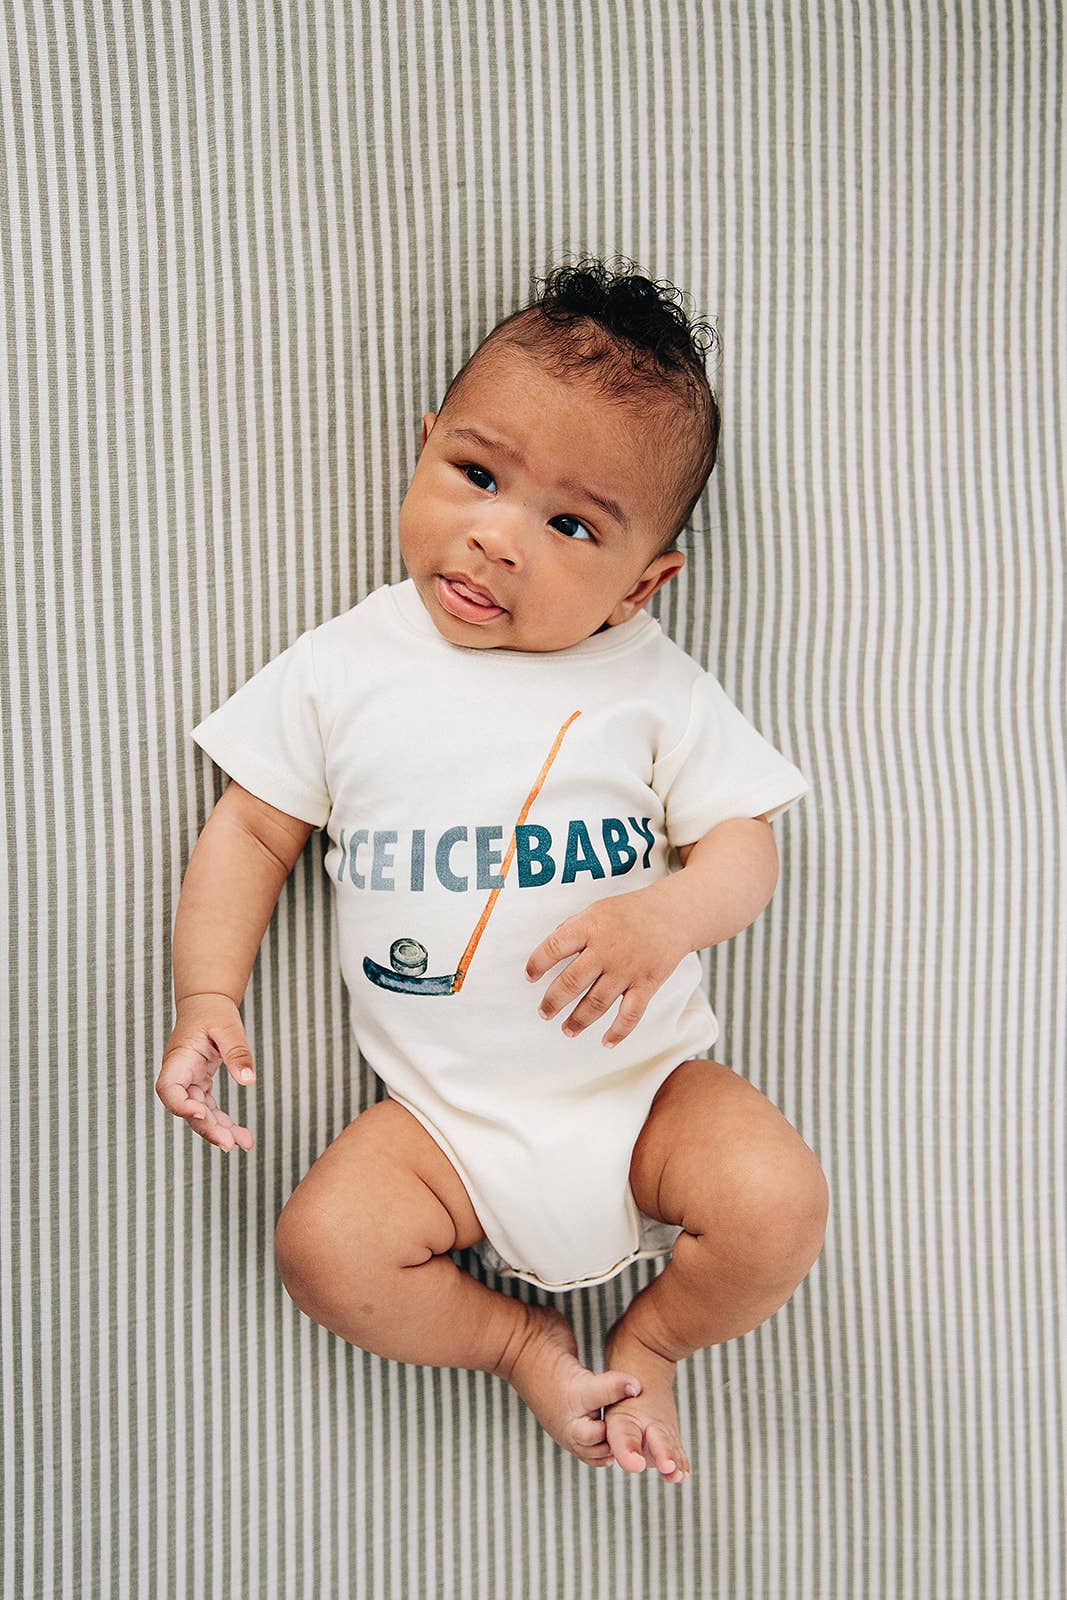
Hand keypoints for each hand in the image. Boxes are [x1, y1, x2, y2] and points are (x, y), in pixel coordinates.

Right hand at [156, 993, 256, 1151]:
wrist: (207, 1003)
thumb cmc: (213, 1012)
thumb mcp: (228, 1027)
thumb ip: (236, 1052)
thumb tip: (248, 1080)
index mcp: (179, 1058)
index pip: (168, 1088)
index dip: (180, 1105)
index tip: (202, 1114)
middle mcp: (179, 1073)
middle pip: (186, 1108)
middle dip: (207, 1128)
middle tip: (230, 1144)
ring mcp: (188, 1081)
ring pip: (200, 1114)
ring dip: (219, 1130)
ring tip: (244, 1143)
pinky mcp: (200, 1084)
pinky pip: (209, 1108)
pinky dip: (224, 1122)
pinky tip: (241, 1135)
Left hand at [524, 883, 690, 1048]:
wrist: (671, 914)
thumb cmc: (629, 912)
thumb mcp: (595, 910)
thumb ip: (573, 928)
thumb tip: (551, 946)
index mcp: (589, 927)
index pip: (553, 948)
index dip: (536, 964)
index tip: (529, 976)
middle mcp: (606, 950)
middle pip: (570, 982)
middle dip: (552, 1002)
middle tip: (543, 1012)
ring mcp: (626, 970)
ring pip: (595, 1003)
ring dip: (578, 1021)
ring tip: (567, 1029)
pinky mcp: (646, 984)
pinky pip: (630, 1015)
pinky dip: (618, 1032)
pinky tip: (607, 1042)